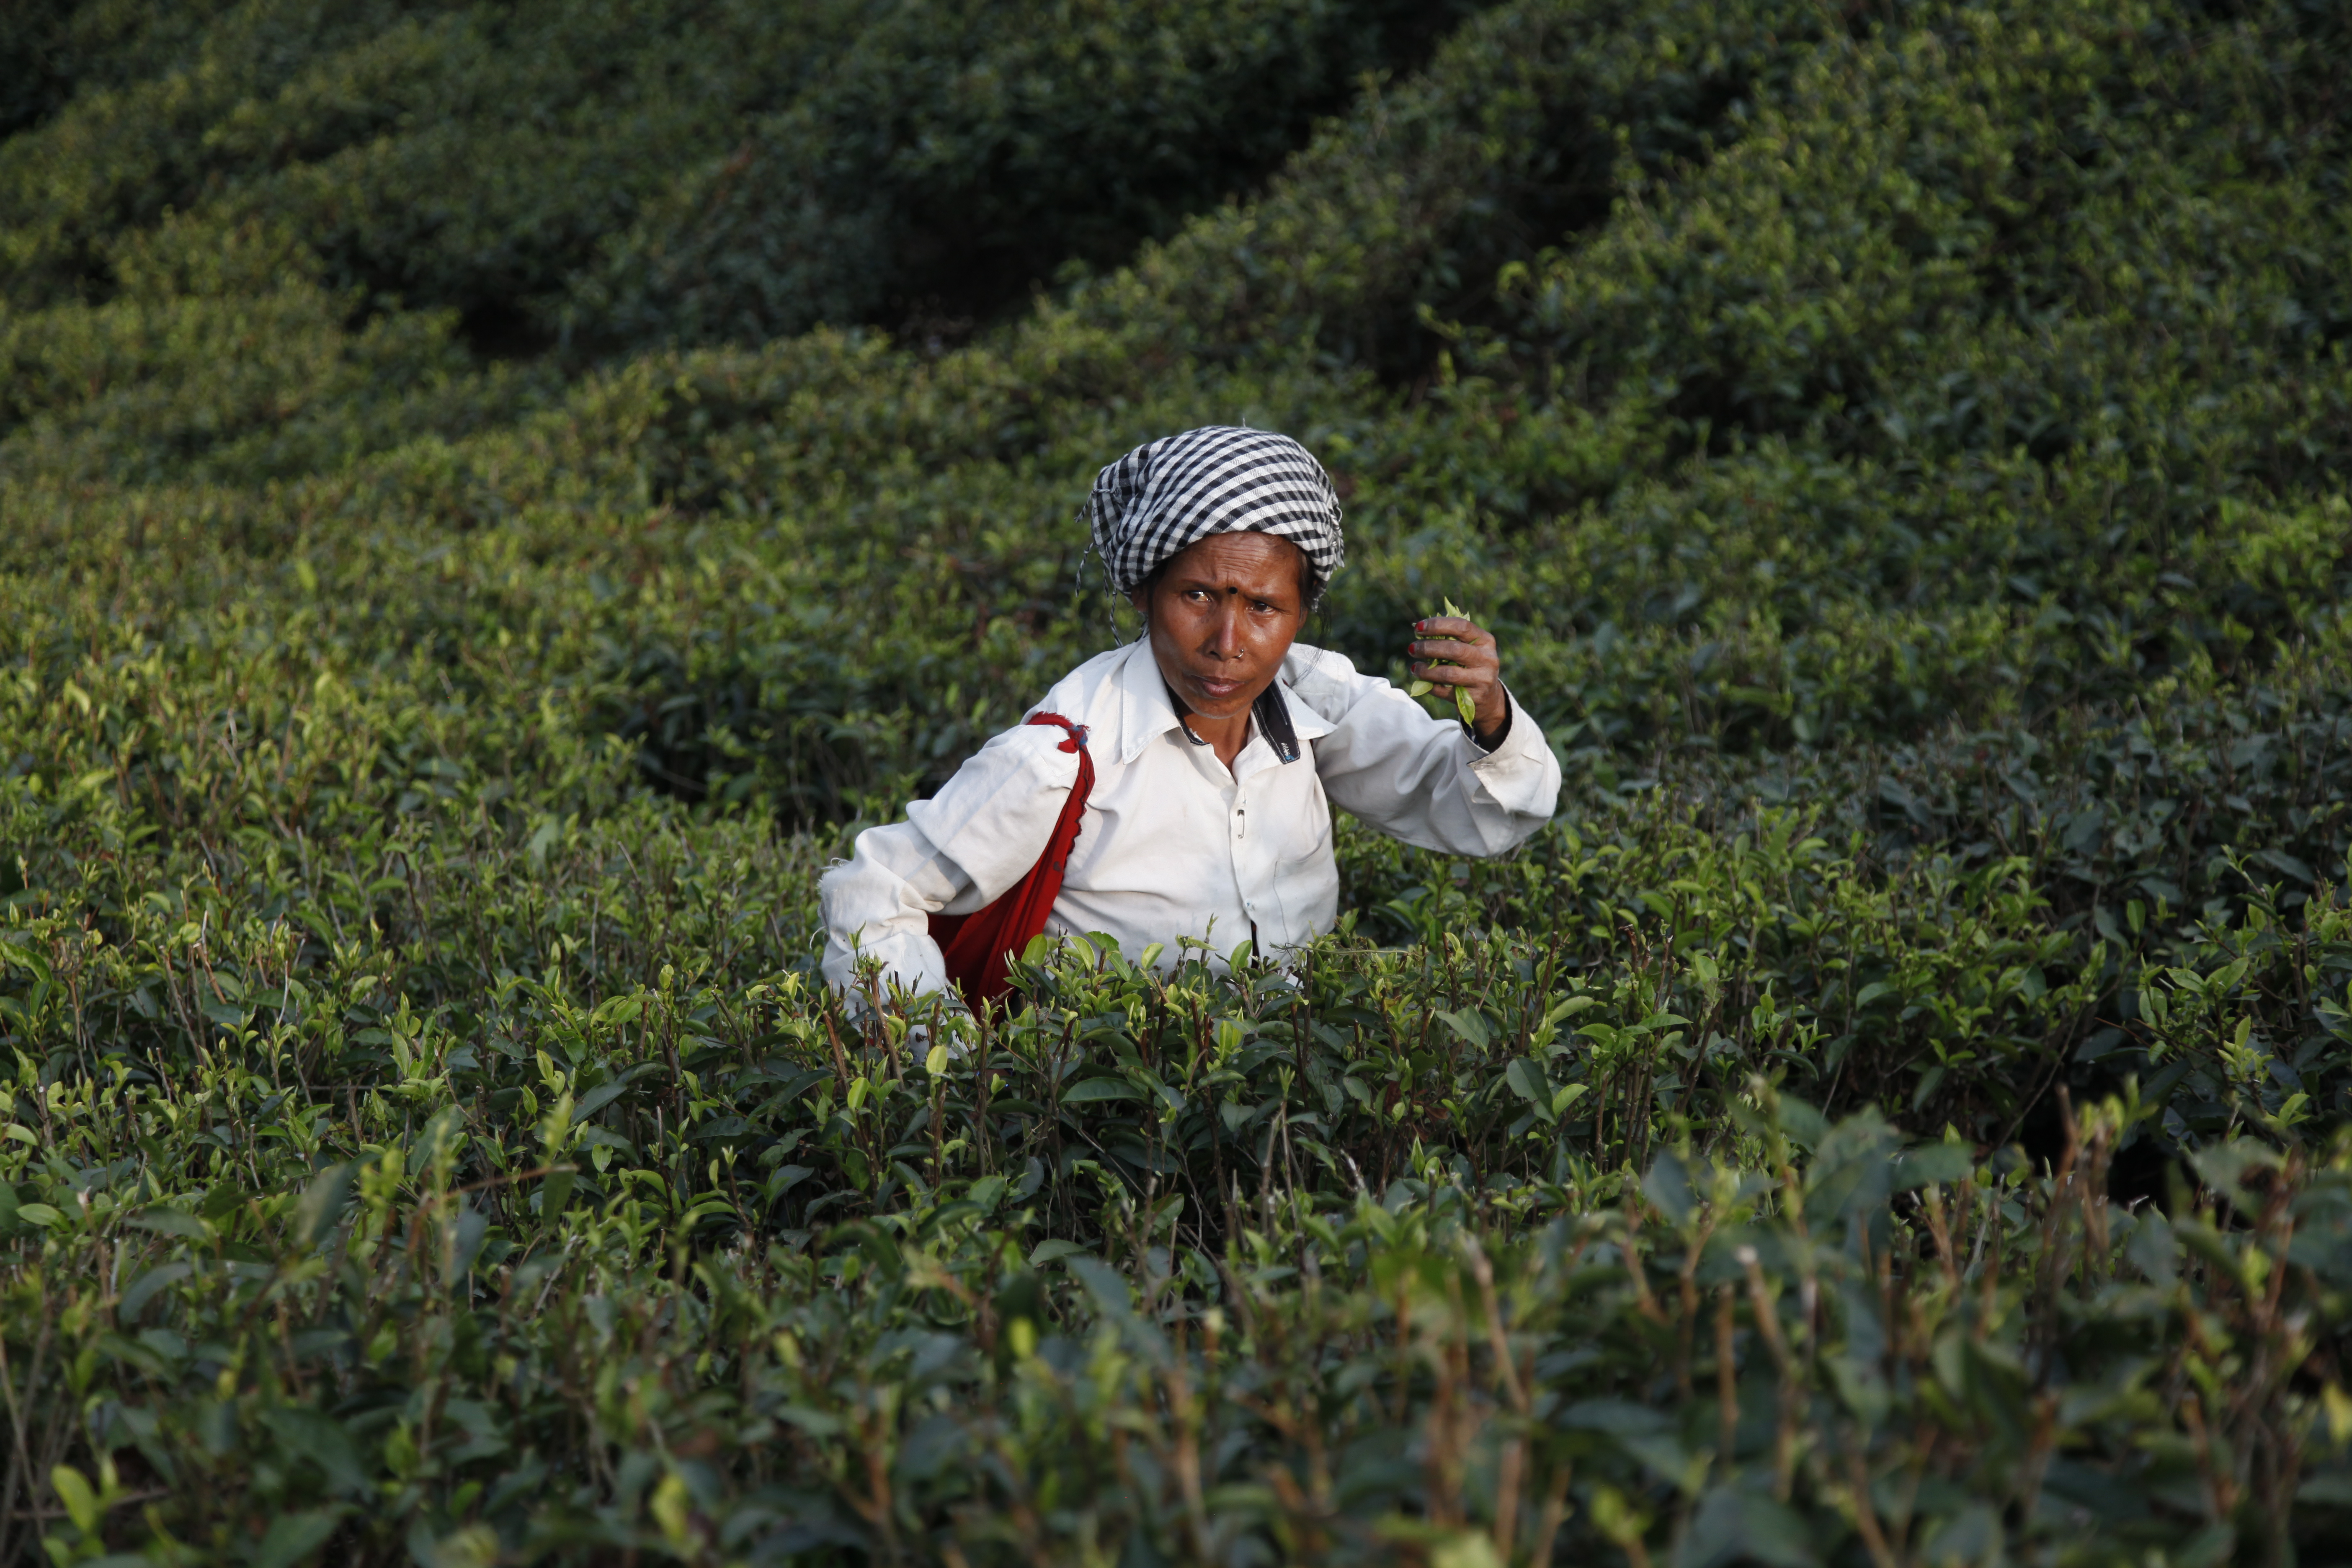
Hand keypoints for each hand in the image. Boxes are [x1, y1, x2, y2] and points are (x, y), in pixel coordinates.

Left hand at [1408, 616, 1508, 740]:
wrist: (1489, 696)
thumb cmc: (1471, 665)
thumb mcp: (1469, 648)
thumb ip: (1451, 639)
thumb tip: (1420, 631)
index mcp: (1486, 641)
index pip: (1462, 626)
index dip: (1437, 625)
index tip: (1418, 627)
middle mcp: (1487, 659)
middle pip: (1454, 649)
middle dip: (1428, 648)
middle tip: (1412, 648)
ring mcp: (1482, 679)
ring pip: (1449, 673)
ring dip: (1426, 670)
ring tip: (1414, 667)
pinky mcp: (1474, 698)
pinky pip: (1445, 691)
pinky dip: (1430, 686)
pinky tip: (1422, 681)